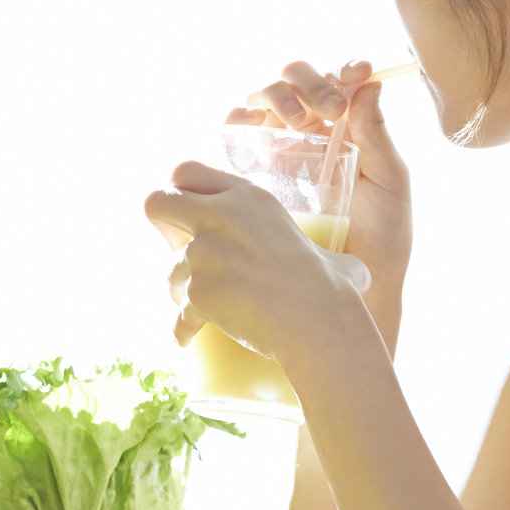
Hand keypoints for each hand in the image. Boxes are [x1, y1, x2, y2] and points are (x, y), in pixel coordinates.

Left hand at [145, 165, 373, 358]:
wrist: (317, 323)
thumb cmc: (331, 291)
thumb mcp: (331, 257)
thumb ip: (331, 259)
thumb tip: (354, 274)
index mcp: (248, 197)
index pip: (186, 170)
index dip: (181, 190)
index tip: (190, 211)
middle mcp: (219, 217)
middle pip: (155, 201)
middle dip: (160, 224)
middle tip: (179, 247)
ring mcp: (205, 254)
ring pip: (168, 270)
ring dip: (181, 289)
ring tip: (201, 307)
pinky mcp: (198, 292)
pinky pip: (178, 316)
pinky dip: (183, 330)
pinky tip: (187, 338)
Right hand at [228, 60, 412, 346]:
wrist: (354, 290)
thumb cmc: (382, 240)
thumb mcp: (390, 183)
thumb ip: (379, 136)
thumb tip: (370, 83)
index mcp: (346, 130)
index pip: (337, 82)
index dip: (343, 70)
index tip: (357, 73)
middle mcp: (309, 135)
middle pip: (295, 83)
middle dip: (307, 82)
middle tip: (327, 109)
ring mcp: (277, 152)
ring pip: (263, 100)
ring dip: (274, 96)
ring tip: (295, 121)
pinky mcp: (250, 174)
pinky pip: (235, 135)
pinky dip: (238, 120)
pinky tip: (253, 128)